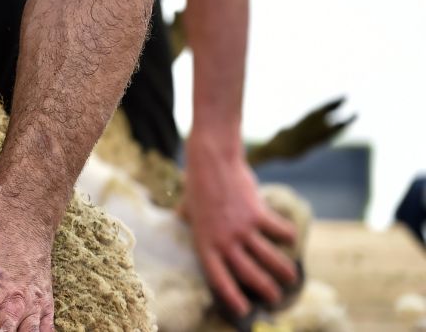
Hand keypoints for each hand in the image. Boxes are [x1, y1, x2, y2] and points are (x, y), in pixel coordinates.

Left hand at [182, 138, 298, 317]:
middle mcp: (223, 239)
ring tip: (291, 279)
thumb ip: (186, 217)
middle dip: (265, 290)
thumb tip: (179, 216)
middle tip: (275, 300)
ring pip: (269, 258)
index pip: (218, 277)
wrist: (211, 160)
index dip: (231, 296)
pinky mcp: (257, 213)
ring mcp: (241, 227)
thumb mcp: (187, 206)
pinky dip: (288, 236)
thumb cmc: (197, 183)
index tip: (243, 311)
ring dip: (283, 272)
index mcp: (204, 242)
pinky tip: (292, 238)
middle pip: (248, 274)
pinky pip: (279, 231)